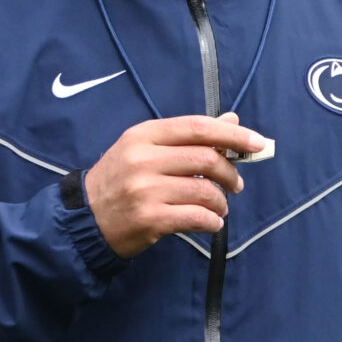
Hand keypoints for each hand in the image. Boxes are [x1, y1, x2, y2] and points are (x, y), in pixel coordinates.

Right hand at [82, 114, 263, 257]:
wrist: (84, 218)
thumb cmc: (119, 180)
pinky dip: (213, 221)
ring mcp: (146, 190)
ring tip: (219, 207)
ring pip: (205, 191)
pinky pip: (197, 217)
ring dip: (221, 202)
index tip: (257, 143)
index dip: (232, 134)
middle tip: (236, 184)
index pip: (197, 127)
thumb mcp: (145, 148)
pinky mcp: (150, 219)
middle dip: (230, 173)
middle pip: (206, 159)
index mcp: (144, 135)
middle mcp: (144, 159)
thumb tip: (232, 119)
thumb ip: (187, 136)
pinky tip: (211, 222)